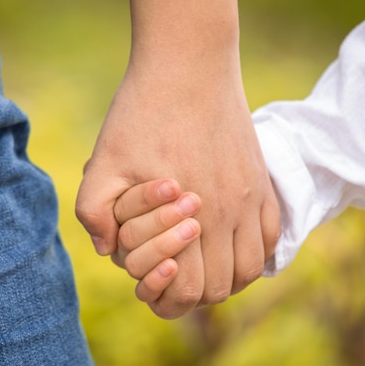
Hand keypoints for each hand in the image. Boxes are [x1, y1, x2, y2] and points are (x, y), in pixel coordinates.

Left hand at [75, 0, 279, 318]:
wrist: (188, 66)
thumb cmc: (141, 113)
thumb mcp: (103, 160)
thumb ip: (94, 211)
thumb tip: (107, 251)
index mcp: (187, 217)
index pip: (191, 290)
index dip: (168, 299)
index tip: (152, 283)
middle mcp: (227, 214)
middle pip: (221, 288)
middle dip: (193, 293)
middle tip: (172, 274)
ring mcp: (250, 197)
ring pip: (249, 269)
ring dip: (225, 278)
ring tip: (200, 263)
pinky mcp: (262, 181)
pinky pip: (270, 237)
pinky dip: (252, 253)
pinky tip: (229, 242)